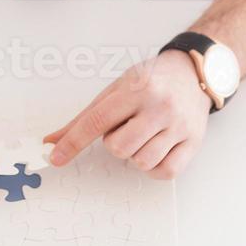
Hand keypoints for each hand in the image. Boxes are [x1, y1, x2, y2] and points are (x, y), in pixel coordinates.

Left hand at [43, 49, 212, 179]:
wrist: (192, 73)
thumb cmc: (150, 80)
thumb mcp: (116, 89)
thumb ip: (85, 118)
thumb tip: (51, 141)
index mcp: (136, 89)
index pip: (97, 120)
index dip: (73, 141)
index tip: (55, 158)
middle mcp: (159, 106)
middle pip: (119, 147)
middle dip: (114, 143)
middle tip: (126, 127)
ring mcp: (178, 125)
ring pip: (142, 162)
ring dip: (135, 154)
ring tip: (142, 134)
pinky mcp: (193, 142)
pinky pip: (165, 172)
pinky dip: (154, 168)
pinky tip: (155, 149)